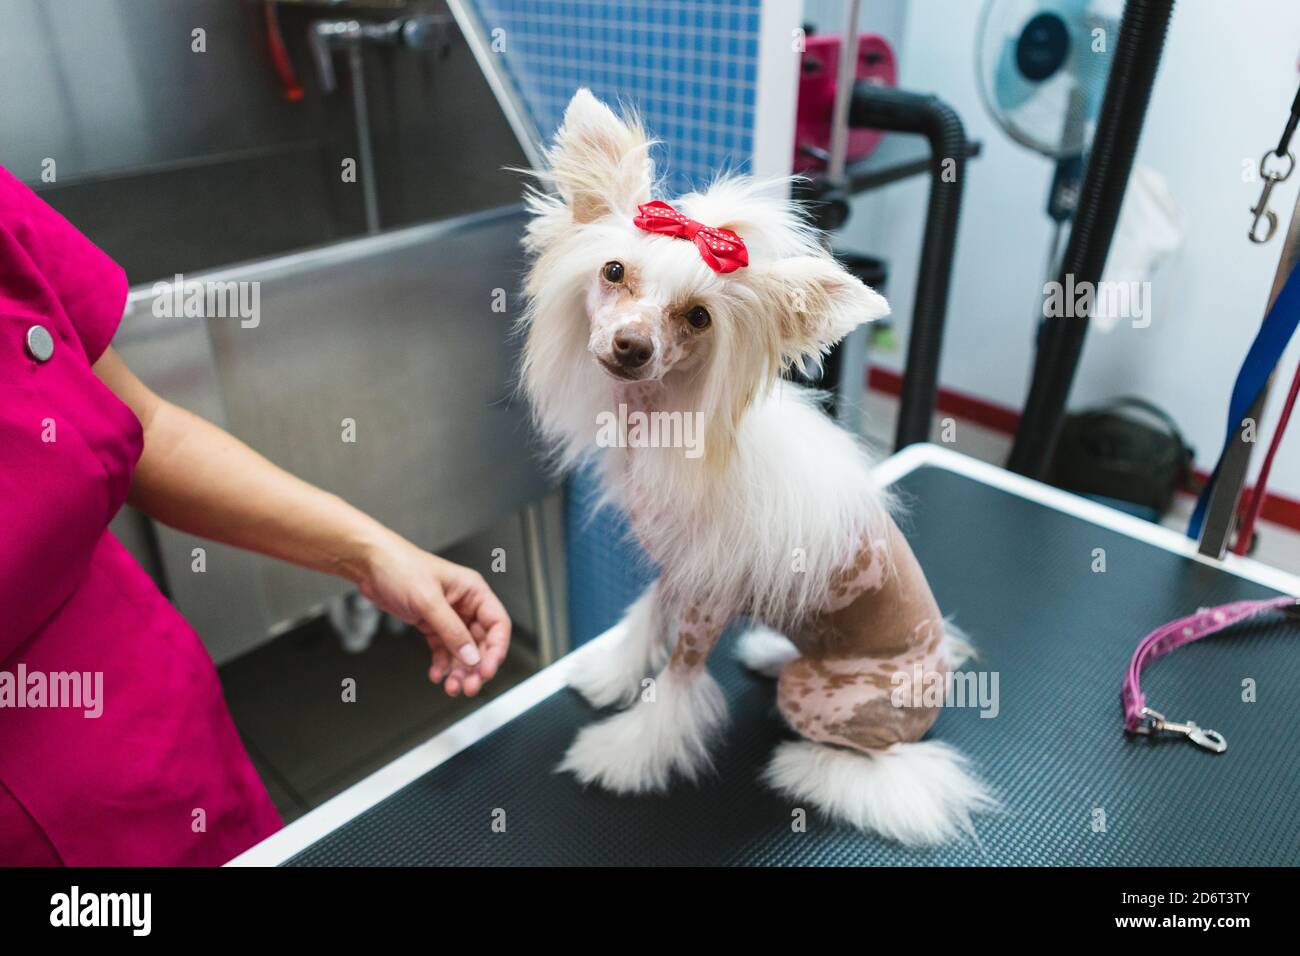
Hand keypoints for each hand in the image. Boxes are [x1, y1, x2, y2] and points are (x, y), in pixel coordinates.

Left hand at [357, 536, 510, 696]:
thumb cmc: (399, 566)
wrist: (370, 565)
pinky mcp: (431, 623)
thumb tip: (471, 656)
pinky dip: (441, 663)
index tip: (486, 670)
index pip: (497, 624)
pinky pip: (443, 649)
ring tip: (452, 686)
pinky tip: (436, 673)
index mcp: (473, 591)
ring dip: (458, 669)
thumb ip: (452, 631)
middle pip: (481, 642)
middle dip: (475, 666)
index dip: (495, 649)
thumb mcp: (429, 600)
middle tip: (468, 686)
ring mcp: (448, 615)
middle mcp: (464, 603)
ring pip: (462, 650)